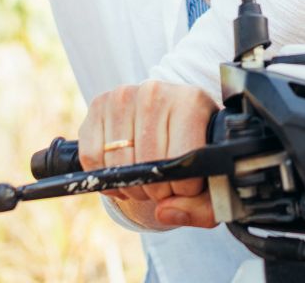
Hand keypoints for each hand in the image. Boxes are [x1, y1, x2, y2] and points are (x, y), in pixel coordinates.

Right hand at [78, 80, 218, 227]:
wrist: (176, 113)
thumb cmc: (196, 144)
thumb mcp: (212, 173)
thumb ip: (203, 205)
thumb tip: (164, 211)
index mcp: (191, 101)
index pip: (180, 160)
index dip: (183, 188)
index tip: (187, 188)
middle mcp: (156, 92)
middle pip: (147, 164)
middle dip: (156, 190)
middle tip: (165, 187)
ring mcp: (124, 96)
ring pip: (117, 164)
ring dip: (131, 186)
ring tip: (146, 179)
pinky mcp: (99, 105)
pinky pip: (91, 157)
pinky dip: (104, 177)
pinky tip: (123, 174)